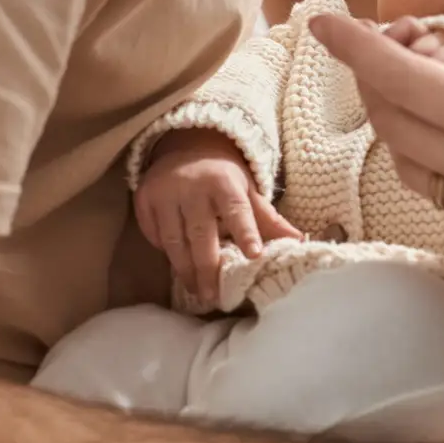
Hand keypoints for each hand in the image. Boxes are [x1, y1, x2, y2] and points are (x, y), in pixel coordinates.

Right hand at [134, 130, 302, 310]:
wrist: (185, 146)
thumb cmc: (223, 177)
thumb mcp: (247, 191)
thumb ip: (268, 219)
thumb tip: (299, 241)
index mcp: (224, 182)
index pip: (237, 210)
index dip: (246, 232)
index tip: (255, 255)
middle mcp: (193, 186)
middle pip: (201, 234)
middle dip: (208, 268)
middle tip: (213, 296)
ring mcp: (165, 192)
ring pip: (174, 240)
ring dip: (185, 269)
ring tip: (196, 291)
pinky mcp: (144, 199)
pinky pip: (154, 234)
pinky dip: (165, 252)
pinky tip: (177, 267)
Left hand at [308, 14, 443, 314]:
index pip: (402, 79)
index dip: (356, 46)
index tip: (323, 19)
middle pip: (392, 118)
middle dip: (374, 72)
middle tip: (398, 33)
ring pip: (409, 155)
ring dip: (396, 113)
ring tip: (423, 73)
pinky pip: (440, 181)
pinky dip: (426, 145)